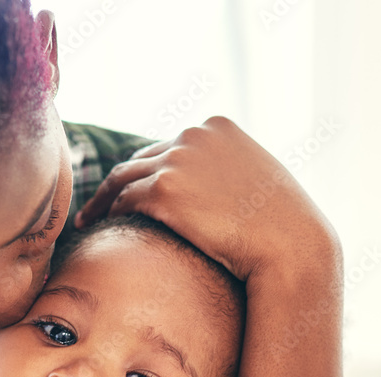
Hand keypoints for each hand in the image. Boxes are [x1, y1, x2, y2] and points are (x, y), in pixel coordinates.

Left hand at [75, 117, 339, 281]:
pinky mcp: (163, 190)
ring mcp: (177, 159)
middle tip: (103, 204)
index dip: (152, 169)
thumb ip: (232, 172)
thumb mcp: (261, 181)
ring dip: (104, 197)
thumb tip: (212, 190)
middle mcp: (194, 134)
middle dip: (124, 181)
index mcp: (218, 126)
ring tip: (90, 217)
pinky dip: (108, 211)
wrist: (290, 246)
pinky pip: (123, 199)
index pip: (172, 145)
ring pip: (124, 176)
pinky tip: (99, 227)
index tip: (137, 187)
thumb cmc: (284, 225)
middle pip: (143, 157)